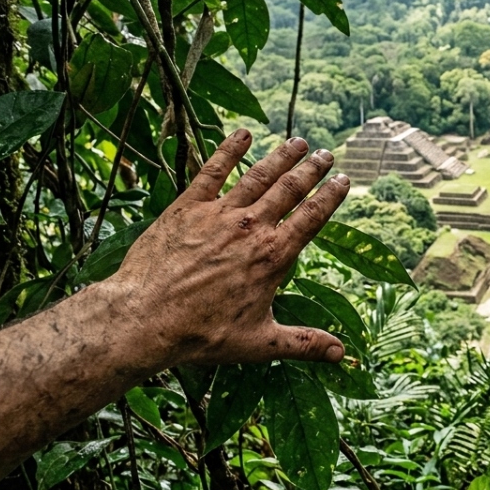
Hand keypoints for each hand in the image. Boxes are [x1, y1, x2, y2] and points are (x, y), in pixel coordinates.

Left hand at [105, 130, 349, 366]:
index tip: (344, 179)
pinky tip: (242, 134)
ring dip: (280, 157)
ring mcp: (219, 214)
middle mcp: (251, 228)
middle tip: (325, 153)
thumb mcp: (260, 343)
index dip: (331, 196)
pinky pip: (212, 171)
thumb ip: (304, 343)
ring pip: (257, 176)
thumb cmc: (203, 334)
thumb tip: (341, 355)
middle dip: (310, 169)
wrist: (146, 319)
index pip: (312, 218)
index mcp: (274, 257)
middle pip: (289, 189)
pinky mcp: (187, 208)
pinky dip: (229, 150)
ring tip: (297, 142)